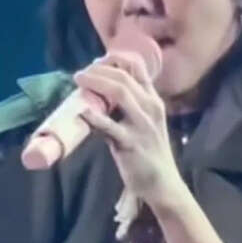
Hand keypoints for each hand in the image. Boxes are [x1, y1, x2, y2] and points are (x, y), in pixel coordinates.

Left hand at [73, 48, 185, 207]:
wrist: (162, 183)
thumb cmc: (150, 152)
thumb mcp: (147, 123)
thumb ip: (133, 106)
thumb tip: (104, 92)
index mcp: (154, 101)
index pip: (139, 69)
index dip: (116, 59)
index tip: (98, 61)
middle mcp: (151, 108)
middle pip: (124, 78)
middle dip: (99, 71)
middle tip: (81, 74)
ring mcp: (142, 125)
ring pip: (119, 93)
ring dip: (96, 83)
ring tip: (79, 81)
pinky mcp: (130, 143)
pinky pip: (110, 127)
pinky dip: (95, 117)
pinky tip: (82, 112)